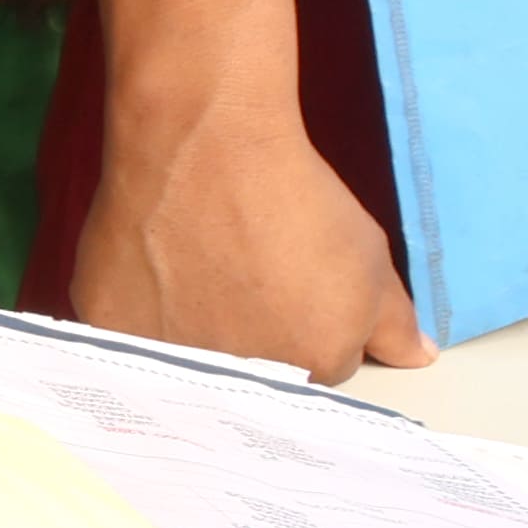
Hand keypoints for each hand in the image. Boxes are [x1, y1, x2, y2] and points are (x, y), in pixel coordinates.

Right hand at [61, 103, 431, 384]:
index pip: (315, 371)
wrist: (205, 147)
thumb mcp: (366, 254)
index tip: (291, 295)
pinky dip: (140, 315)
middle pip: (251, 377)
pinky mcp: (111, 330)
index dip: (306, 329)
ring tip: (198, 275)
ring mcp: (170, 360)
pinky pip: (129, 338)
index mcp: (314, 368)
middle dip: (253, 342)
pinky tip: (153, 273)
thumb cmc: (292, 196)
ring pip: (187, 363)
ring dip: (194, 335)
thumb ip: (391, 318)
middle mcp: (243, 379)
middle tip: (242, 282)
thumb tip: (416, 354)